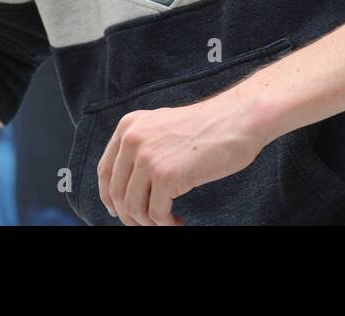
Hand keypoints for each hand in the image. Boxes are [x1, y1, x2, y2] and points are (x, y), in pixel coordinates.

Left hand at [97, 94, 267, 224]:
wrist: (239, 119)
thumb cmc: (208, 126)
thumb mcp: (163, 127)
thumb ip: (142, 147)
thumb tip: (128, 186)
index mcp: (129, 126)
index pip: (105, 171)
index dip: (109, 197)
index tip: (118, 212)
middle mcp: (132, 140)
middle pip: (117, 193)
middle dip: (130, 216)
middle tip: (150, 224)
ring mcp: (147, 158)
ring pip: (133, 208)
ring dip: (149, 224)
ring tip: (168, 223)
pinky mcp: (165, 176)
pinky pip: (156, 214)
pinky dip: (166, 225)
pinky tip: (178, 222)